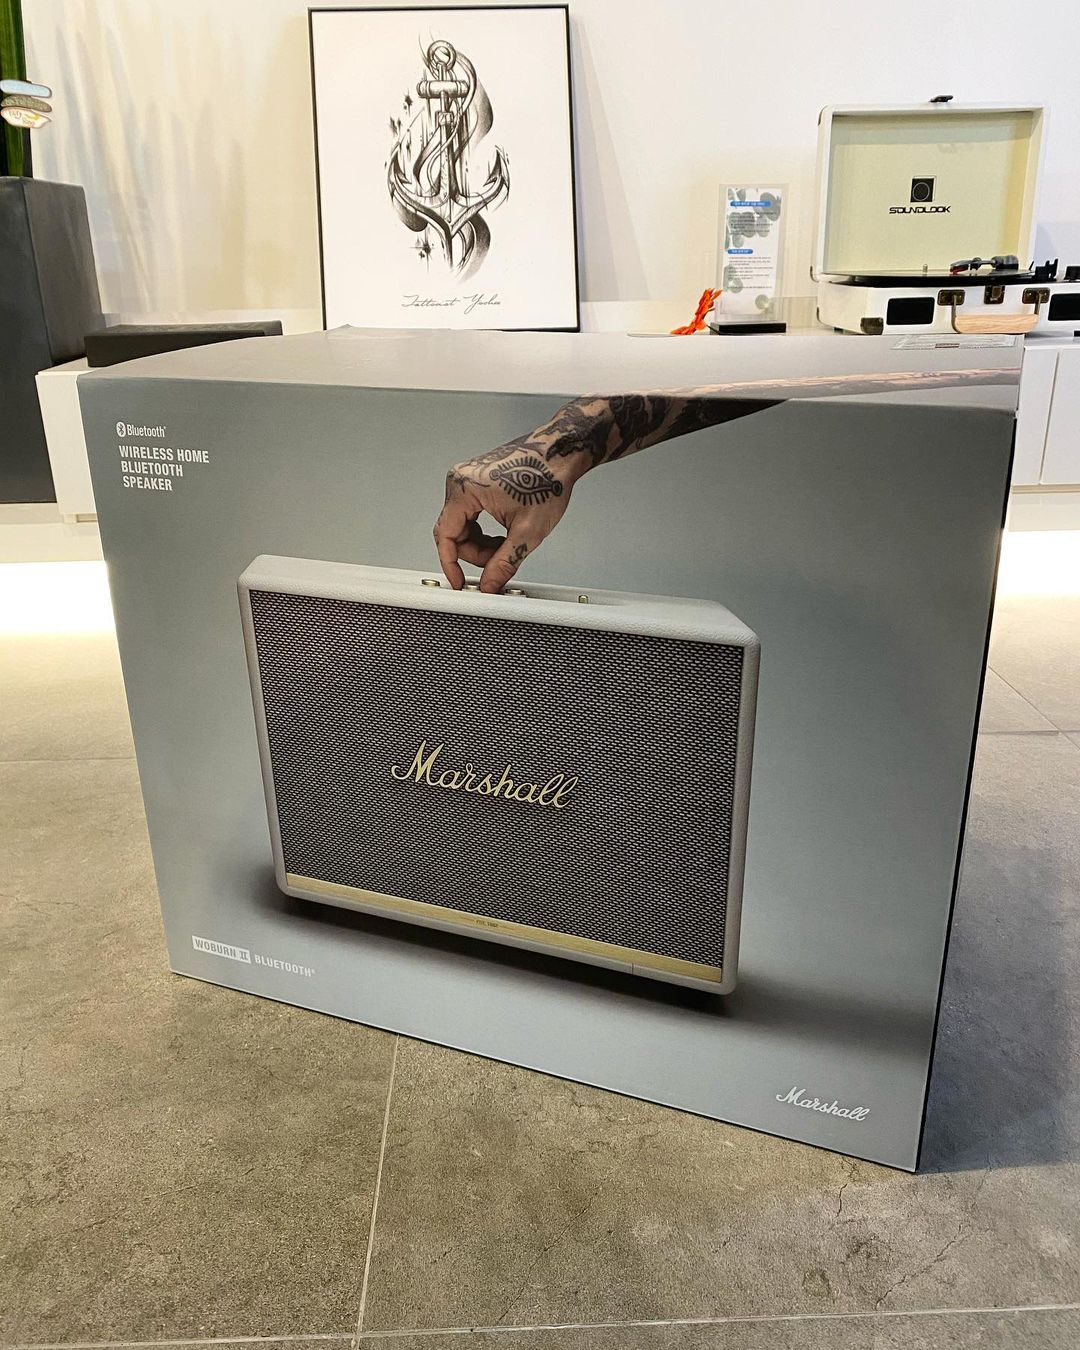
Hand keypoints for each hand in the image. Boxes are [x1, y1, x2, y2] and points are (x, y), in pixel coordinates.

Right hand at [433, 444, 581, 591]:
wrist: (562, 454)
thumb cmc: (548, 478)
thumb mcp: (527, 531)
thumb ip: (504, 563)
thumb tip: (489, 584)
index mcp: (465, 489)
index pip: (444, 535)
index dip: (451, 564)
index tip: (459, 582)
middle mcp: (461, 481)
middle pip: (453, 532)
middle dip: (475, 553)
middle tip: (498, 563)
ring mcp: (469, 479)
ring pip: (463, 525)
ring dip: (482, 543)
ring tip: (507, 546)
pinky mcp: (478, 481)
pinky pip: (472, 514)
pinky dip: (485, 530)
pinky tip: (504, 535)